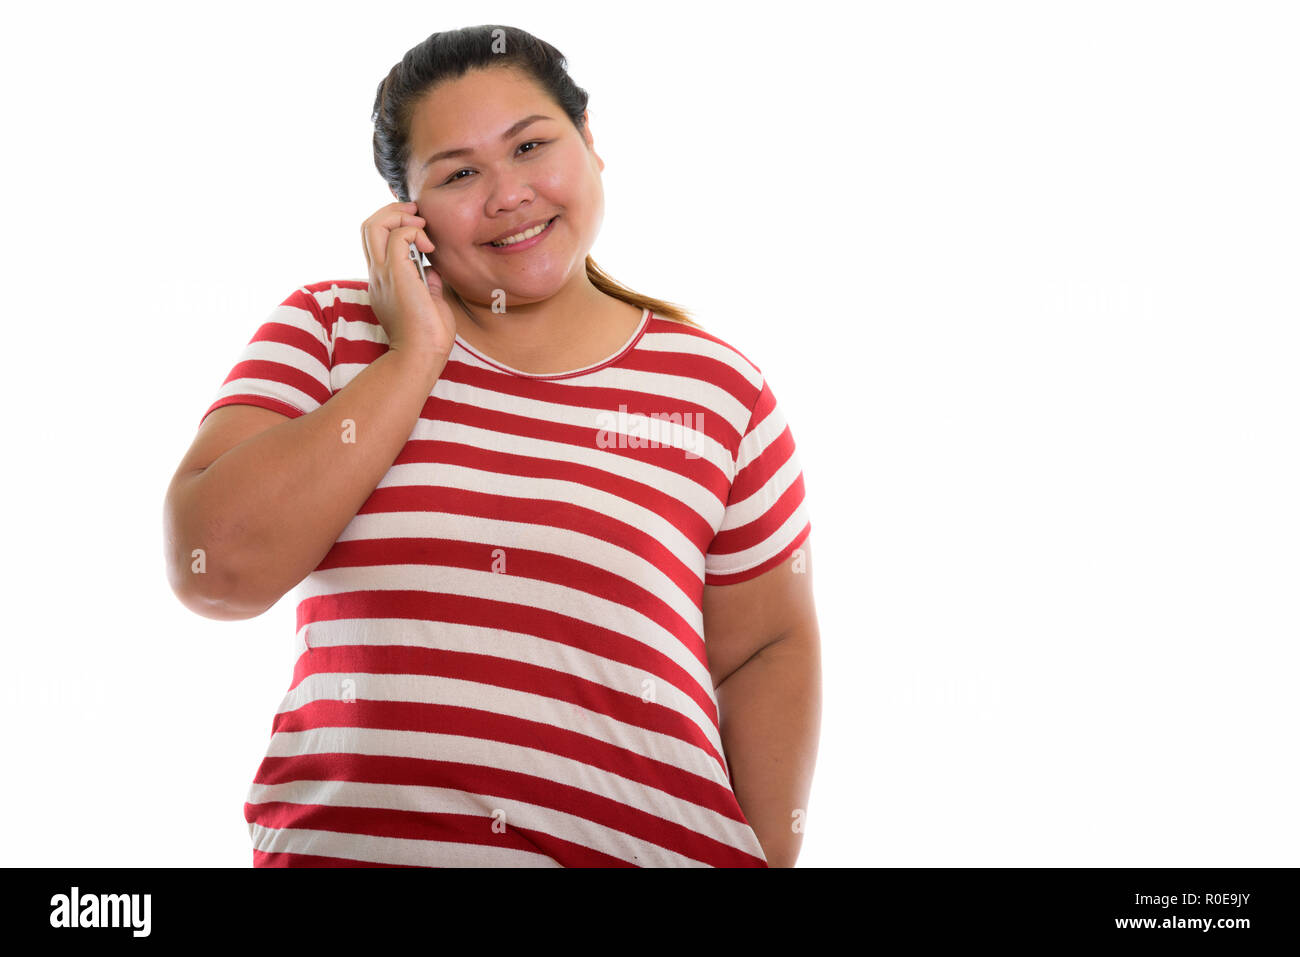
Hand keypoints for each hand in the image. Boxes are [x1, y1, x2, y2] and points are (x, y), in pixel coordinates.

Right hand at [361, 200, 456, 361]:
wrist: (421, 355)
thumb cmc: (428, 336)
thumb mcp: (428, 301)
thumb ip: (426, 282)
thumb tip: (431, 268)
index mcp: (382, 281)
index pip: (375, 241)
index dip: (393, 225)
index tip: (419, 228)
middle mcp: (377, 274)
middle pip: (367, 226)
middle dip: (393, 211)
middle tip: (417, 215)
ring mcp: (382, 273)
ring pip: (373, 224)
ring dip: (400, 217)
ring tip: (422, 228)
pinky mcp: (395, 274)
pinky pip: (397, 236)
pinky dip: (414, 232)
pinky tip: (429, 248)